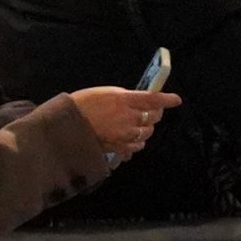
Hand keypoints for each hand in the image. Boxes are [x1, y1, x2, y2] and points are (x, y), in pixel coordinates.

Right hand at [62, 84, 176, 159]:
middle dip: (154, 114)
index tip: (176, 100)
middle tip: (151, 112)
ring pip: (146, 133)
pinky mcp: (119, 147)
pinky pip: (135, 147)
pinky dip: (136, 144)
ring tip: (137, 127)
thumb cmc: (80, 105)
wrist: (65, 125)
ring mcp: (124, 133)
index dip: (166, 100)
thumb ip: (123, 98)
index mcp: (123, 99)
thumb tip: (138, 102)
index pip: (152, 99)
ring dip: (145, 129)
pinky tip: (130, 142)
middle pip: (153, 117)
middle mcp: (128, 116)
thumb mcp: (104, 93)